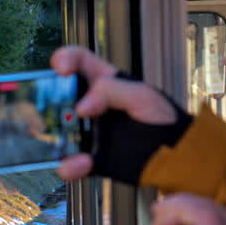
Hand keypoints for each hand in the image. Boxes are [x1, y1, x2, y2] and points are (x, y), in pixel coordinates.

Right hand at [50, 45, 177, 180]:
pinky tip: (82, 163)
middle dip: (45, 99)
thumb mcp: (143, 96)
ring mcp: (89, 133)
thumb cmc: (165, 119)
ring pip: (57, 132)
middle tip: (46, 106)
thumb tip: (81, 107)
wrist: (180, 157)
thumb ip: (112, 91)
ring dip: (51, 135)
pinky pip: (71, 164)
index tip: (61, 69)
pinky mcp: (92, 160)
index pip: (79, 61)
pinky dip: (70, 165)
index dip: (65, 59)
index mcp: (105, 82)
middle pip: (58, 96)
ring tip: (57, 140)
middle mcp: (92, 106)